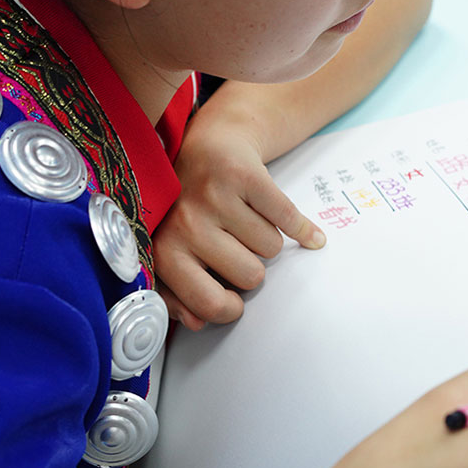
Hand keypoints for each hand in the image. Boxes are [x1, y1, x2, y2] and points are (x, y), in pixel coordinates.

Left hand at [154, 115, 323, 329]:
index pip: (206, 303)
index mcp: (166, 249)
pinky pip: (288, 219)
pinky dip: (301, 227)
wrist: (209, 144)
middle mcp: (186, 223)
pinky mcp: (245, 176)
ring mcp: (216, 197)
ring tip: (246, 220)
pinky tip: (298, 228)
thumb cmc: (192, 205)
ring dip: (267, 237)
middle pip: (251, 276)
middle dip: (253, 265)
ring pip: (271, 248)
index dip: (229, 308)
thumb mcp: (176, 249)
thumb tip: (198, 323)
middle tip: (236, 244)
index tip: (232, 300)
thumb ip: (181, 293)